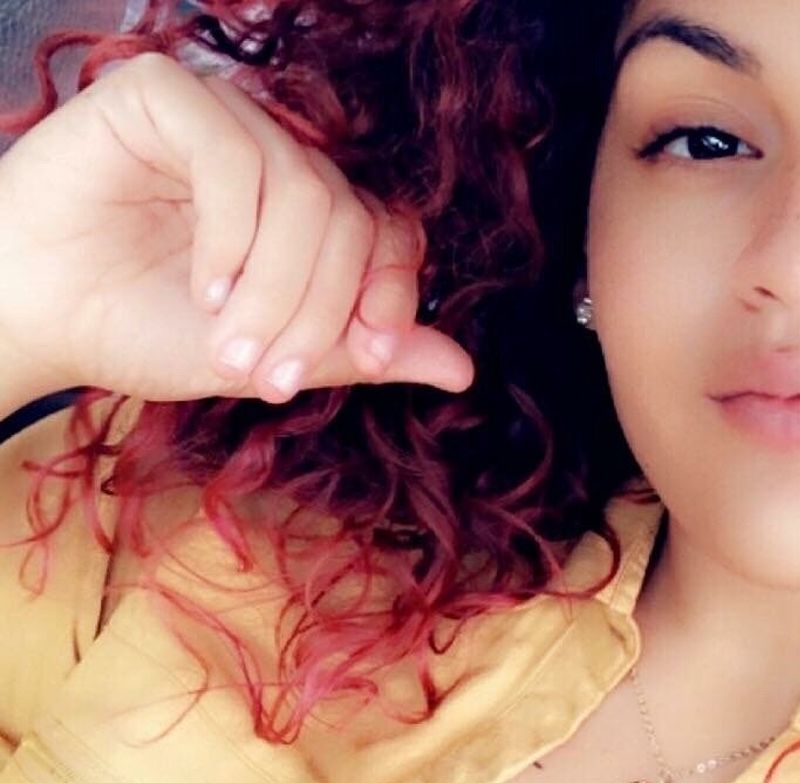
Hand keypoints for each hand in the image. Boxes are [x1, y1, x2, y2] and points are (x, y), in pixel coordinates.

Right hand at [0, 52, 474, 404]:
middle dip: (317, 309)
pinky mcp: (167, 97)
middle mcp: (281, 159)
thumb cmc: (144, 331)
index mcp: (313, 213)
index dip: (393, 291)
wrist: (37, 316)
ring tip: (225, 337)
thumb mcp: (271, 357)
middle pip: (349, 218)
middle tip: (267, 374)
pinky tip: (203, 283)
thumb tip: (463, 370)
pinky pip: (234, 156)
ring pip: (303, 190)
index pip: (390, 232)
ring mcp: (230, 121)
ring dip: (274, 283)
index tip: (370, 355)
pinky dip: (231, 232)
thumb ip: (360, 353)